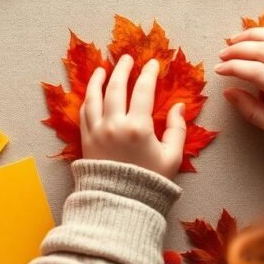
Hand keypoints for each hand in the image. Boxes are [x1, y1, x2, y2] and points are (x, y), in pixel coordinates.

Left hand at [80, 54, 186, 178]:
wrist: (121, 204)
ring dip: (99, 79)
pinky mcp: (85, 140)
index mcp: (138, 127)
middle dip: (122, 69)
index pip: (143, 90)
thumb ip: (177, 129)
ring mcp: (97, 132)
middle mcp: (115, 125)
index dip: (148, 73)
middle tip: (127, 58)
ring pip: (95, 97)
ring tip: (103, 69)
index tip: (152, 63)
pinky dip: (88, 99)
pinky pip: (84, 113)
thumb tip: (178, 106)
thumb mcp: (172, 157)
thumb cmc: (150, 182)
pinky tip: (93, 92)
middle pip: (116, 87)